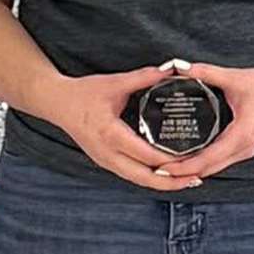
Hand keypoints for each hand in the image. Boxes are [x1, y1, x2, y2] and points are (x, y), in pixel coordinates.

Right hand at [41, 64, 202, 191]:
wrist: (56, 103)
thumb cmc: (82, 93)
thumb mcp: (113, 83)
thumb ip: (142, 78)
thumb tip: (168, 71)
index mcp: (112, 134)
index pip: (147, 155)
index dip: (172, 161)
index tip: (194, 158)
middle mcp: (108, 153)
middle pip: (146, 178)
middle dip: (173, 181)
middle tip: (198, 178)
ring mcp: (105, 161)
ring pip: (139, 181)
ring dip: (163, 183)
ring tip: (188, 180)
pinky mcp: (105, 162)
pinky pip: (132, 176)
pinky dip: (150, 178)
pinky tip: (166, 175)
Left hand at [153, 63, 253, 179]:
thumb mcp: (235, 77)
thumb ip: (206, 72)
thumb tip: (179, 67)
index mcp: (241, 134)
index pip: (209, 158)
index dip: (185, 166)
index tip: (164, 168)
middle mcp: (244, 148)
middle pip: (209, 169)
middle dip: (183, 173)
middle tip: (156, 170)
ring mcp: (246, 151)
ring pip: (215, 168)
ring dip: (192, 170)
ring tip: (166, 168)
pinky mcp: (245, 148)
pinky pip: (221, 162)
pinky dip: (204, 164)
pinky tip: (187, 159)